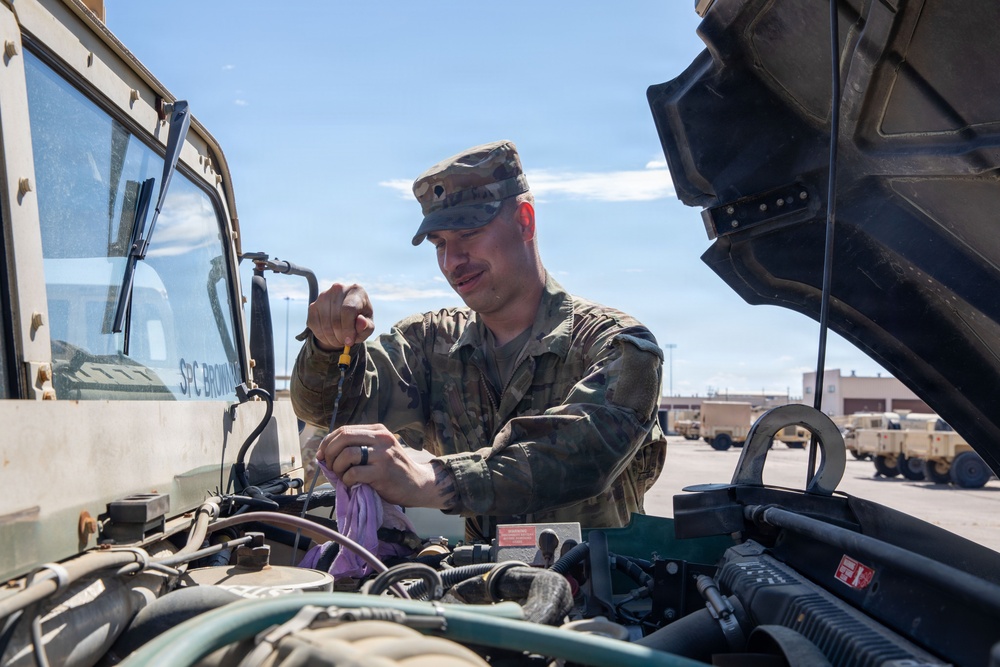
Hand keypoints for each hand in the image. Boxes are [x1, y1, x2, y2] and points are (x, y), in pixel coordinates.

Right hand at [307, 282, 374, 350]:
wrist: (346, 315)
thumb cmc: (360, 320)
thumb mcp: (368, 325)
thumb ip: (367, 326)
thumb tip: (361, 322)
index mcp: (356, 291)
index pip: (348, 310)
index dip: (348, 329)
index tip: (349, 342)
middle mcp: (338, 289)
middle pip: (335, 319)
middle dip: (340, 336)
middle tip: (345, 344)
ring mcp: (323, 296)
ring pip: (324, 323)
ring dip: (331, 338)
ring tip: (339, 341)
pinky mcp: (313, 305)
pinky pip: (314, 325)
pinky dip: (321, 336)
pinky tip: (330, 338)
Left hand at [318, 424, 445, 508]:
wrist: (418, 484)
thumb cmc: (394, 470)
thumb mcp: (379, 450)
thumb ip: (359, 446)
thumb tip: (325, 453)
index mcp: (378, 430)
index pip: (344, 430)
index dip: (327, 442)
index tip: (321, 455)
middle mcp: (381, 438)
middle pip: (343, 437)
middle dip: (329, 452)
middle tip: (329, 466)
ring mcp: (383, 454)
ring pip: (347, 454)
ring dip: (337, 467)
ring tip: (341, 476)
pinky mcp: (382, 472)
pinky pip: (354, 472)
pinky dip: (346, 480)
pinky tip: (351, 484)